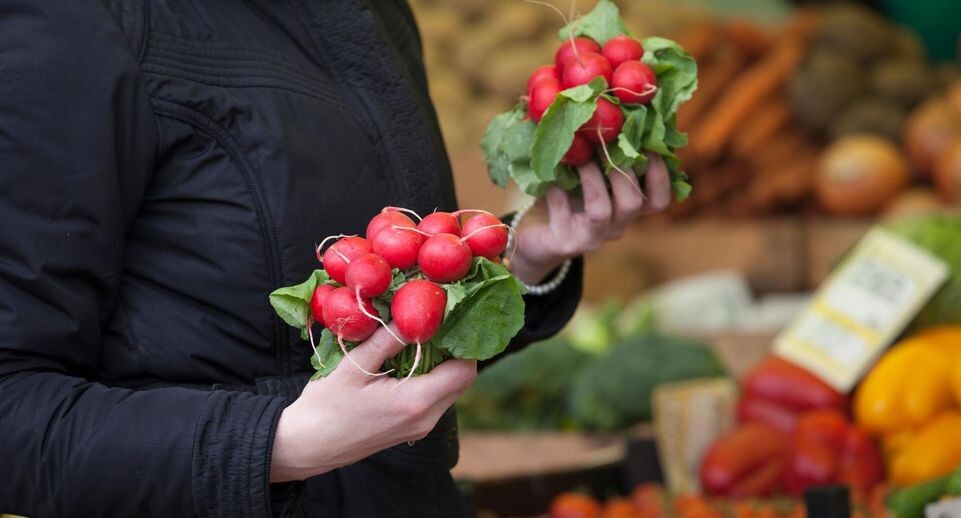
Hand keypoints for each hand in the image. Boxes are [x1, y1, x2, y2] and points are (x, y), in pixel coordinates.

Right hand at [269, 326, 476, 481]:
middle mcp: (426, 418)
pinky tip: (409, 360)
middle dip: (455, 350)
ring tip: (420, 338)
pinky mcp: (412, 429)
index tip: (448, 319)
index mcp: (415, 402)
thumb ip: (388, 340)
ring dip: (443, 364)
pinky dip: (431, 378)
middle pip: (462, 380)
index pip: (464, 371)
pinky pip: (436, 399)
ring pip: (451, 390)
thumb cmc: (325, 407)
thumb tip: (414, 314)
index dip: (463, 343)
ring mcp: (420, 427)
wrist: (307, 446)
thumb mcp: (354, 366)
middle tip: (435, 323)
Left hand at [509, 154, 671, 284]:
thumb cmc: (566, 197)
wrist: (537, 235)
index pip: (659, 201)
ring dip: (592, 179)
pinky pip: (564, 215)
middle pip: (633, 203)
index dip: (660, 175)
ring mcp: (592, 238)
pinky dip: (558, 193)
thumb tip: (607, 109)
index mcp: (627, 210)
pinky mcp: (566, 243)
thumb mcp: (588, 175)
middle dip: (621, 169)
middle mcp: (616, 227)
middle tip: (606, 141)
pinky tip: (550, 180)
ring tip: (580, 158)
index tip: (649, 145)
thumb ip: (602, 154)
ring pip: (602, 211)